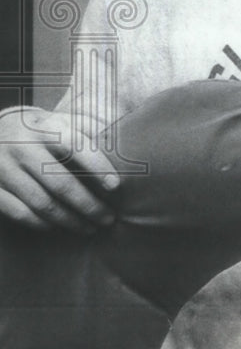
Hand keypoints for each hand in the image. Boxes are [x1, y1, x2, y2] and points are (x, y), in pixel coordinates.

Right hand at [0, 108, 119, 232]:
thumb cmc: (40, 130)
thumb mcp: (61, 120)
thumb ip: (88, 129)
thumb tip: (122, 147)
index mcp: (44, 127)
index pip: (75, 145)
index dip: (97, 166)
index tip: (116, 186)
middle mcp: (22, 147)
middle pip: (60, 182)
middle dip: (88, 204)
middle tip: (108, 218)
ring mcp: (4, 169)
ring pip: (41, 203)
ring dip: (70, 220)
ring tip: (90, 228)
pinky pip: (20, 213)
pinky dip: (42, 224)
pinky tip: (60, 227)